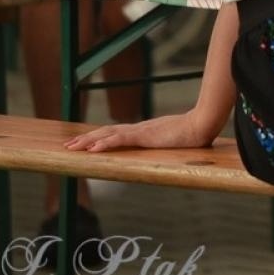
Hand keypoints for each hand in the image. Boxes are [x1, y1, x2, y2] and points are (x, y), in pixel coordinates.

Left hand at [63, 111, 216, 152]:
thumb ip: (172, 144)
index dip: (100, 137)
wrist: (205, 124)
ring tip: (71, 147)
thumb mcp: (179, 141)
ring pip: (108, 134)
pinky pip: (120, 139)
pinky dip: (104, 143)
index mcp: (146, 130)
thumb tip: (173, 151)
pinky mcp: (145, 135)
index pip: (117, 132)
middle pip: (107, 132)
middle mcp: (140, 128)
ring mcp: (141, 131)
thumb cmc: (197, 133)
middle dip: (86, 139)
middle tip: (68, 145)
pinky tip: (91, 149)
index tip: (85, 142)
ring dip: (88, 141)